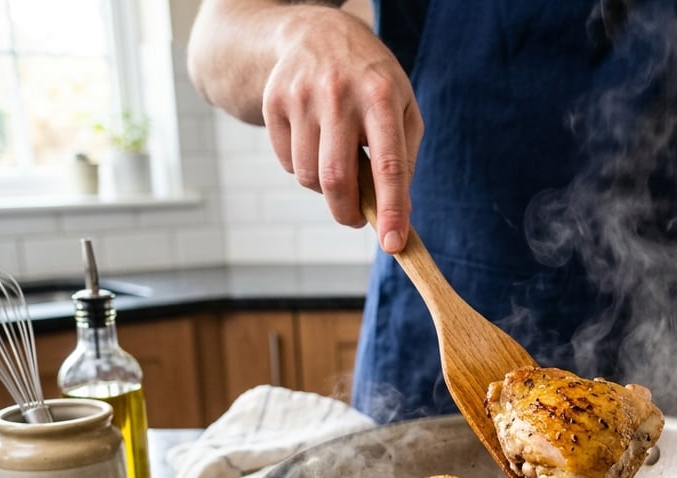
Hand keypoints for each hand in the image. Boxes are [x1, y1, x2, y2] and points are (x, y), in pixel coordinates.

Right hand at [261, 7, 422, 252]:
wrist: (316, 33)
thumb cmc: (371, 82)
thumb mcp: (403, 108)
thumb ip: (403, 158)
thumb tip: (398, 214)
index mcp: (381, 96)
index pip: (388, 164)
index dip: (392, 209)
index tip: (393, 244)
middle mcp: (338, 95)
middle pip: (337, 178)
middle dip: (348, 213)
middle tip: (357, 220)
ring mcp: (301, 97)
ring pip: (309, 176)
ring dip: (325, 188)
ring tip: (338, 165)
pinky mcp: (273, 103)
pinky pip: (287, 164)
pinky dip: (303, 169)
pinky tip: (315, 145)